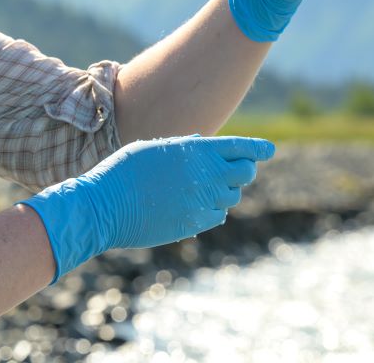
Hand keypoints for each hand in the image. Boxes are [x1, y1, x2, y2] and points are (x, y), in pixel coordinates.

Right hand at [18, 135, 274, 282]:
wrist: (104, 207)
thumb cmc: (123, 171)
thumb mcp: (157, 149)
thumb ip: (186, 148)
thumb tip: (206, 147)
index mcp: (196, 151)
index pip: (241, 148)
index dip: (258, 148)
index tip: (269, 150)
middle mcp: (206, 176)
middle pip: (245, 173)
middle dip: (243, 169)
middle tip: (234, 168)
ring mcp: (202, 202)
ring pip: (231, 196)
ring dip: (224, 189)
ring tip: (202, 186)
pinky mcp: (194, 224)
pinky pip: (217, 215)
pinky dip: (213, 208)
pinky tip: (197, 204)